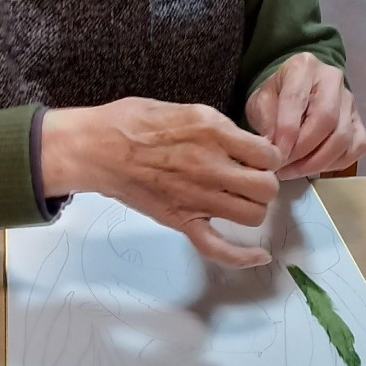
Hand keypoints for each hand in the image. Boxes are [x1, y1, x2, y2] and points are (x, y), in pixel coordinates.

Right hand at [42, 98, 281, 267]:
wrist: (97, 148)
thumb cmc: (132, 122)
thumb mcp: (186, 109)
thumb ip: (218, 127)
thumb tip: (243, 142)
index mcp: (213, 132)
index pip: (268, 154)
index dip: (268, 157)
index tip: (257, 158)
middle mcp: (211, 166)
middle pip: (267, 188)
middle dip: (264, 183)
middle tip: (248, 178)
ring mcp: (197, 197)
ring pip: (253, 215)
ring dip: (253, 209)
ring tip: (239, 200)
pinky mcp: (181, 220)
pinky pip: (219, 248)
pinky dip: (242, 257)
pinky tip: (259, 256)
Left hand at [245, 54, 365, 179]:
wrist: (292, 90)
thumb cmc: (275, 95)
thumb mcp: (260, 101)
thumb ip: (266, 120)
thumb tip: (276, 150)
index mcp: (303, 68)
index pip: (298, 99)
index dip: (287, 131)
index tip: (276, 155)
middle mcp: (333, 80)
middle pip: (327, 119)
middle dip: (303, 150)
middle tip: (284, 166)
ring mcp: (350, 102)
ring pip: (344, 137)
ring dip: (317, 162)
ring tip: (293, 171)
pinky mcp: (359, 122)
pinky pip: (356, 148)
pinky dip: (334, 164)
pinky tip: (313, 167)